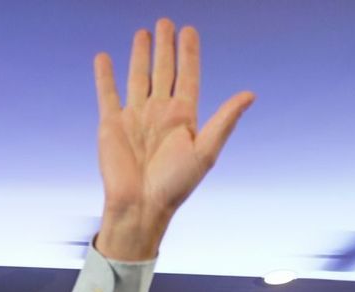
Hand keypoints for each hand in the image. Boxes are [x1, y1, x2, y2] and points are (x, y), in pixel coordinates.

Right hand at [93, 19, 254, 259]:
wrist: (140, 206)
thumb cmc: (175, 186)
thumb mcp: (205, 152)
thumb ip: (225, 121)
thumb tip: (250, 94)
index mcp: (183, 117)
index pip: (187, 76)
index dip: (189, 53)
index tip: (189, 30)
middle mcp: (159, 113)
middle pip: (163, 70)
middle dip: (165, 46)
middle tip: (165, 22)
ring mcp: (135, 116)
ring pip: (138, 76)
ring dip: (140, 55)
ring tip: (142, 33)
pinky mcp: (111, 124)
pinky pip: (107, 93)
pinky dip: (105, 75)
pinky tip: (105, 57)